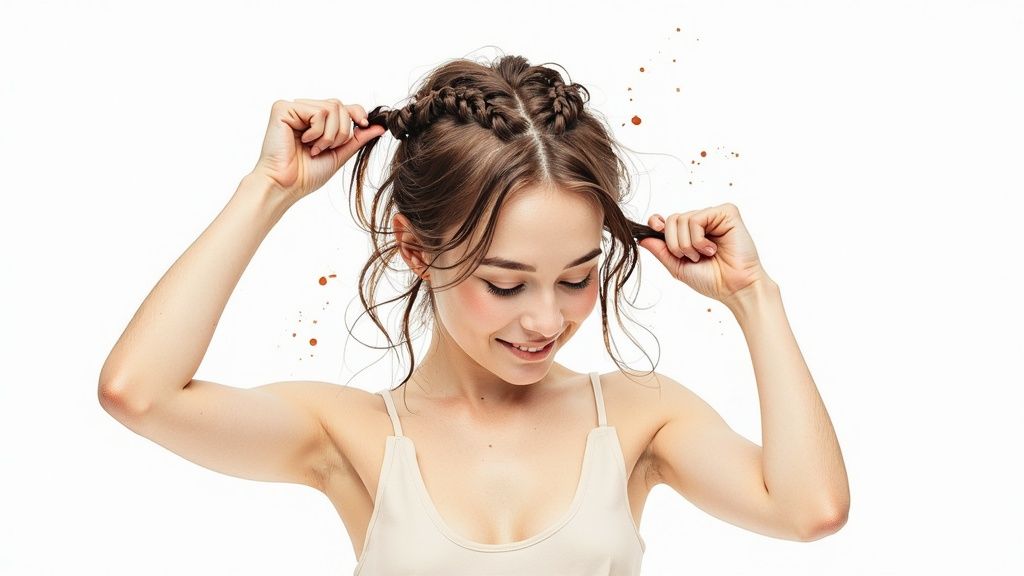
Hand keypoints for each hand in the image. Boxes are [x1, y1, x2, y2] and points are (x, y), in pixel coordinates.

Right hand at [250, 98, 386, 204]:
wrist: (287, 185)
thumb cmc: (306, 174)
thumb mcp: (339, 154)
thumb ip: (358, 138)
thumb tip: (380, 127)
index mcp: (315, 120)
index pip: (342, 106)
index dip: (357, 112)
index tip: (364, 124)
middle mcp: (303, 110)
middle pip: (339, 106)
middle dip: (340, 132)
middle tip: (325, 149)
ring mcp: (293, 108)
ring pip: (331, 107)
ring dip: (329, 134)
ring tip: (314, 148)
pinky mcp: (283, 108)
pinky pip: (317, 111)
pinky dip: (317, 131)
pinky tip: (303, 142)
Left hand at [638, 202, 771, 301]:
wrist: (734, 288)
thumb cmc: (712, 280)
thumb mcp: (678, 267)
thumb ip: (661, 251)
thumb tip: (642, 238)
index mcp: (692, 233)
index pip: (668, 219)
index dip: (657, 223)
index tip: (654, 228)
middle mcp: (704, 222)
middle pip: (672, 219)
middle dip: (675, 244)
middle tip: (692, 257)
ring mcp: (715, 216)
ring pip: (682, 219)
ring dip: (688, 244)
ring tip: (705, 255)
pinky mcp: (727, 213)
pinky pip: (697, 219)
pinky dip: (698, 239)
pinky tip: (712, 248)